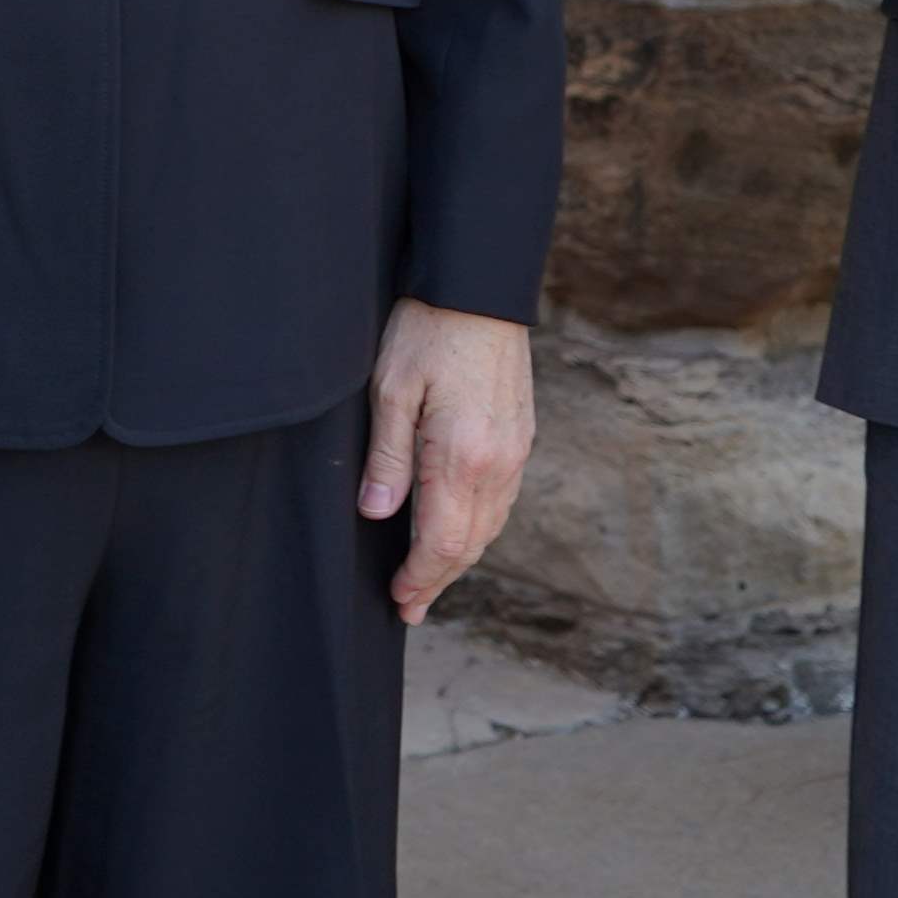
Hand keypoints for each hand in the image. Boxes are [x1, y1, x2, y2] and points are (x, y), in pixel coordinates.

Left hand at [363, 301, 538, 621]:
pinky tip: (459, 532)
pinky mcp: (521, 437)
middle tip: (410, 608)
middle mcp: (497, 464)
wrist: (480, 290)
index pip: (441, 542)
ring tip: (431, 579)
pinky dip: (479, 528)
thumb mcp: (390, 391)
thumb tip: (375, 514)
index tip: (400, 601)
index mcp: (461, 457)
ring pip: (490, 526)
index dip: (420, 578)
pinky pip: (502, 501)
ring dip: (460, 558)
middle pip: (469, 544)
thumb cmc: (427, 331)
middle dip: (438, 580)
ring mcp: (515, 452)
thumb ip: (386, 459)